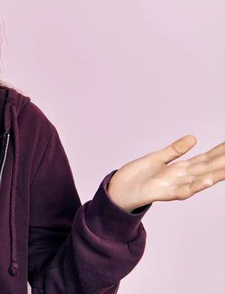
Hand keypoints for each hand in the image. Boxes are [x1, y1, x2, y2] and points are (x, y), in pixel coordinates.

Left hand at [107, 135, 224, 211]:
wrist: (118, 191)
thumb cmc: (137, 176)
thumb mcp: (157, 158)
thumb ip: (175, 150)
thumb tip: (193, 138)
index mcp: (180, 169)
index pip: (204, 159)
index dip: (218, 153)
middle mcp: (180, 178)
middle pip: (206, 168)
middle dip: (221, 162)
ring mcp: (173, 186)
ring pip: (199, 180)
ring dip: (215, 175)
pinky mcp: (162, 193)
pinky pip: (182, 191)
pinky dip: (195, 186)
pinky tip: (207, 180)